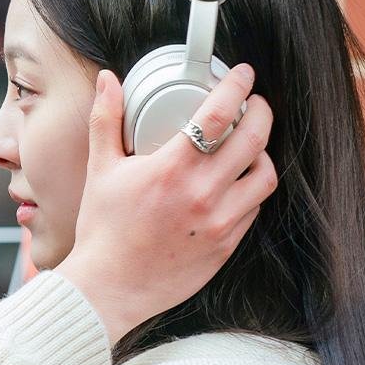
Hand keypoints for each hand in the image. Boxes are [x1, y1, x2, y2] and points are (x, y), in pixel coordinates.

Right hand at [56, 64, 275, 344]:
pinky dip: (249, 190)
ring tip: (248, 147)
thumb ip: (105, 120)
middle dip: (260, 112)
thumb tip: (107, 81)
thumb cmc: (102, 232)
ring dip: (261, 153)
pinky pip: (253, 208)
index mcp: (172, 170)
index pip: (220, 114)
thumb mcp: (100, 171)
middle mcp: (202, 194)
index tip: (242, 76)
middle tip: (253, 104)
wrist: (109, 288)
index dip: (237, 86)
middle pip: (255, 138)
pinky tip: (233, 184)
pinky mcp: (226, 245)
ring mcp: (220, 222)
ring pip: (265, 174)